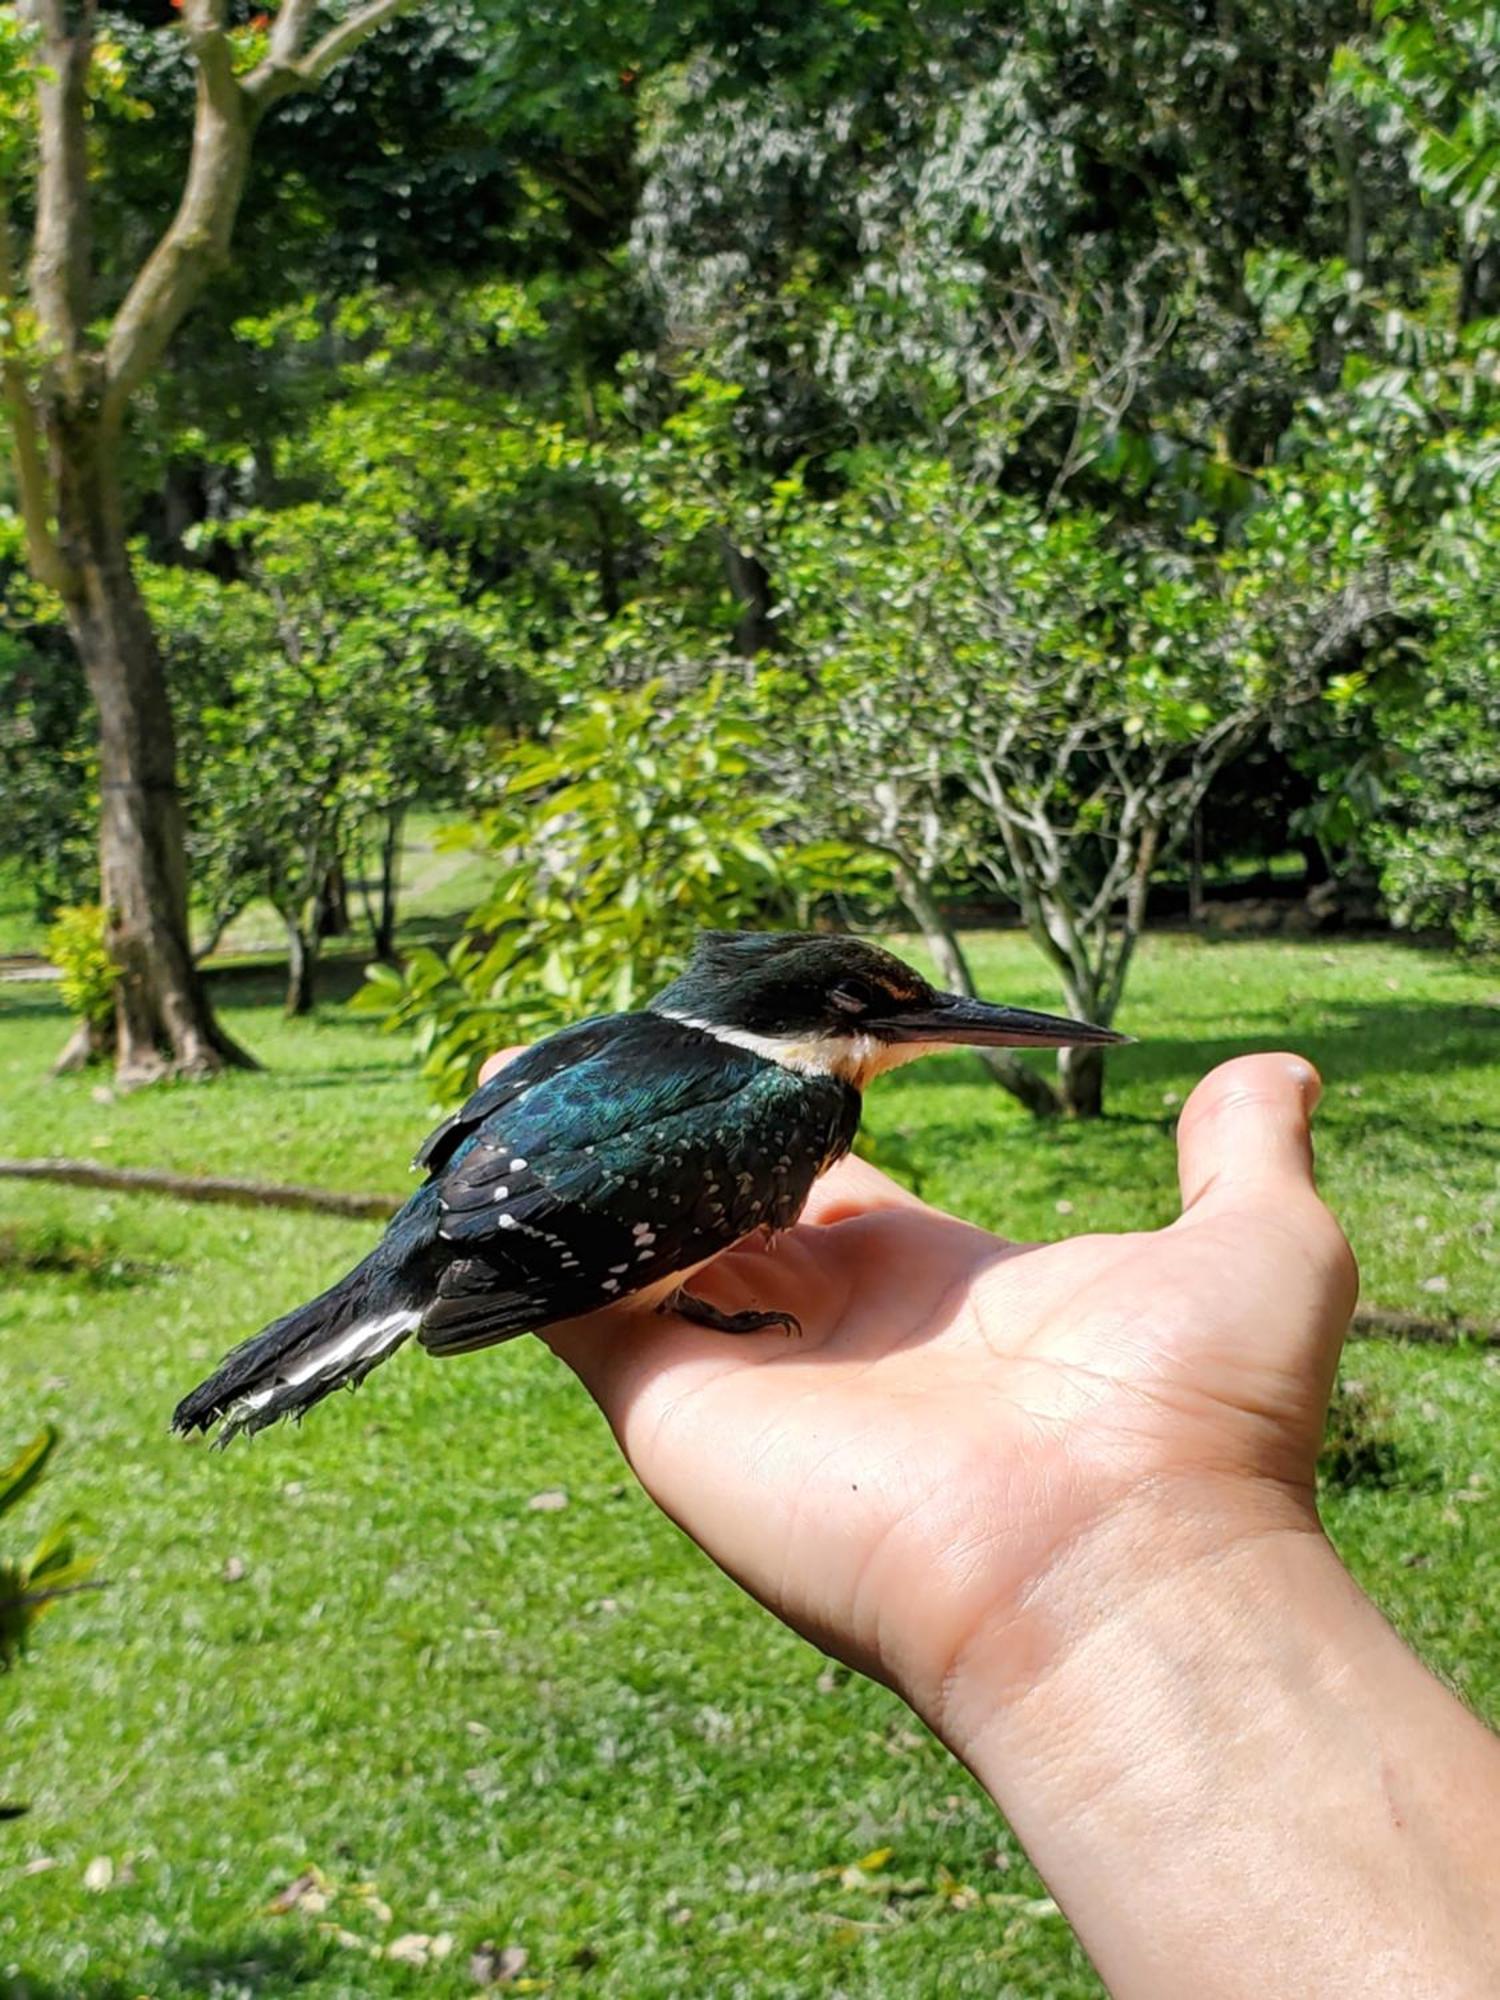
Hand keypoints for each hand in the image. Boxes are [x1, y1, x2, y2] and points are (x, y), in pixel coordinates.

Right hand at [480, 1048, 1357, 1750]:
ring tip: (497, 1094)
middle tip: (592, 1063)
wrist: (1117, 1564)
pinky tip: (481, 1170)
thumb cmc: (1196, 1417)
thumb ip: (1244, 1146)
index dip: (782, 1113)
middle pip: (719, 1213)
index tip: (736, 1045)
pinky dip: (520, 1254)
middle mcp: (832, 1331)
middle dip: (659, 1145)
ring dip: (570, 1183)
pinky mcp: (674, 1415)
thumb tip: (1274, 1070)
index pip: (830, 1180)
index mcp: (934, 1281)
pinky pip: (571, 1318)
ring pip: (632, 1256)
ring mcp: (747, 1376)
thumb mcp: (1258, 1244)